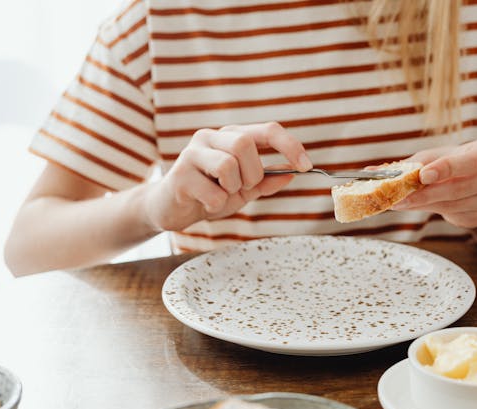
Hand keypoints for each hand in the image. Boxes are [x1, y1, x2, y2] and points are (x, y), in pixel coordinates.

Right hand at [143, 122, 311, 231]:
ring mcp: (192, 153)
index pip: (267, 129)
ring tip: (221, 195)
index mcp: (231, 136)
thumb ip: (266, 181)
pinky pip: (213, 192)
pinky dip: (217, 204)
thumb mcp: (243, 190)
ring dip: (233, 188)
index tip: (306, 166)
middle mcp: (211, 138)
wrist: (170, 210)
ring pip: (228, 164)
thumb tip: (292, 173)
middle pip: (245, 143)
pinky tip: (206, 204)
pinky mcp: (179, 175)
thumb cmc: (209, 195)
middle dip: (253, 173)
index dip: (290, 145)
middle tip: (243, 188)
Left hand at [393, 138, 476, 228]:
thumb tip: (373, 173)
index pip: (473, 161)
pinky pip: (453, 215)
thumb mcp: (439, 156)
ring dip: (423, 204)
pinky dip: (430, 210)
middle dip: (427, 194)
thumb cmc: (456, 163)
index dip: (448, 168)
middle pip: (461, 188)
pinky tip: (416, 205)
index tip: (423, 175)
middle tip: (399, 198)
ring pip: (453, 204)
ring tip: (400, 202)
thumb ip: (414, 163)